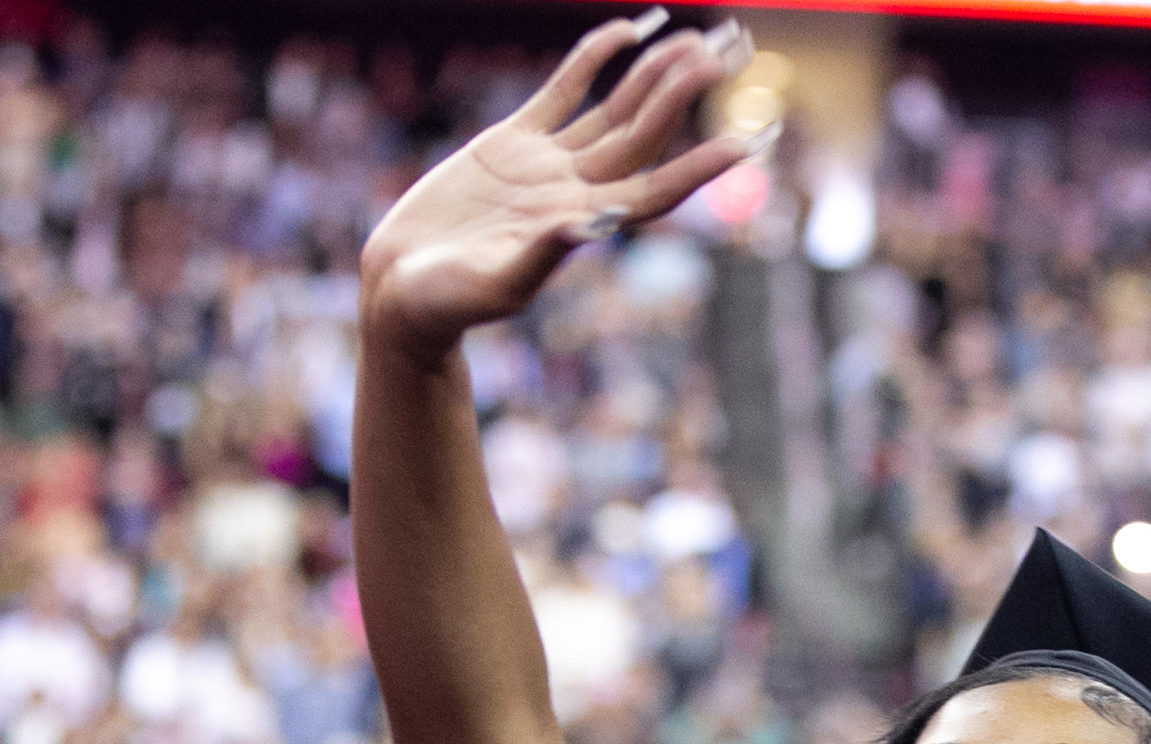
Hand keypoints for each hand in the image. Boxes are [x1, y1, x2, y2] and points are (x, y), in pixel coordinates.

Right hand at [358, 10, 770, 360]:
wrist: (400, 290)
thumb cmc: (446, 305)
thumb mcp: (494, 284)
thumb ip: (542, 255)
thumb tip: (592, 225)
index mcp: (584, 226)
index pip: (659, 189)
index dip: (704, 166)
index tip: (750, 140)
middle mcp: (578, 191)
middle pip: (648, 133)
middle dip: (689, 92)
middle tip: (732, 50)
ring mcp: (549, 164)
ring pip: (616, 107)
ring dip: (656, 73)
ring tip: (698, 38)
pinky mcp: (512, 143)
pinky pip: (564, 90)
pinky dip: (593, 59)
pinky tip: (627, 30)